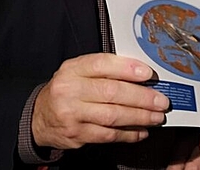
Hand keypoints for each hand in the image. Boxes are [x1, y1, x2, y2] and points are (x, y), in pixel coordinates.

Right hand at [32, 53, 168, 148]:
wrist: (39, 117)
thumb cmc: (66, 91)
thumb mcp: (78, 72)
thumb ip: (104, 70)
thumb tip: (141, 75)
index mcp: (73, 69)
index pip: (102, 64)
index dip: (128, 69)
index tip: (148, 74)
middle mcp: (70, 89)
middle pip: (112, 92)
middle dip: (142, 97)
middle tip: (161, 100)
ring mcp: (72, 113)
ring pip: (113, 115)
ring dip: (140, 117)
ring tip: (156, 117)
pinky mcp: (76, 134)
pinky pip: (108, 135)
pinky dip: (128, 134)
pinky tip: (141, 131)